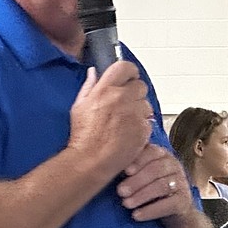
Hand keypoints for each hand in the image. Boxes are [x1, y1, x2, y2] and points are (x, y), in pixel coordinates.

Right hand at [68, 60, 152, 178]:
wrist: (91, 160)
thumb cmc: (83, 137)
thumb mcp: (79, 107)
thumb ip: (89, 86)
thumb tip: (94, 73)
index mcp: (105, 90)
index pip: (126, 67)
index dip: (129, 72)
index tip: (128, 78)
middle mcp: (122, 98)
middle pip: (140, 85)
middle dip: (135, 93)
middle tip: (126, 103)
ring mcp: (134, 114)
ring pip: (146, 104)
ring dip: (139, 110)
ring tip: (126, 122)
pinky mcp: (143, 129)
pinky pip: (148, 122)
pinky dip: (142, 126)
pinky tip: (129, 133)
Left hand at [115, 144, 193, 222]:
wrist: (173, 211)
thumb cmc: (150, 188)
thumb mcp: (140, 175)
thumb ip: (128, 167)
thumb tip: (107, 165)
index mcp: (162, 155)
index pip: (151, 152)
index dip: (138, 160)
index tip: (124, 171)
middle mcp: (174, 166)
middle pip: (156, 170)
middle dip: (136, 181)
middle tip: (120, 192)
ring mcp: (182, 183)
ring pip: (162, 186)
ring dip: (141, 196)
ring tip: (126, 204)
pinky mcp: (184, 201)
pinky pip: (168, 204)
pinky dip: (151, 211)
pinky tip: (137, 216)